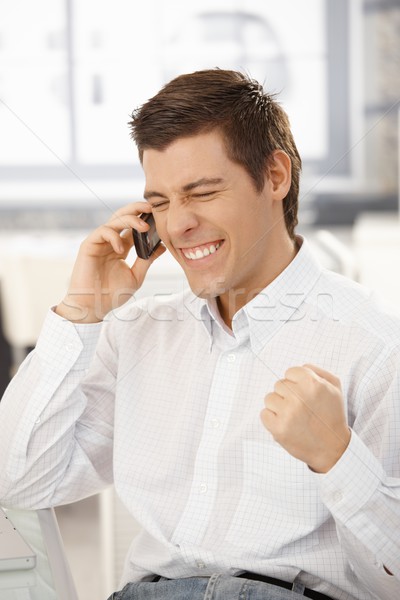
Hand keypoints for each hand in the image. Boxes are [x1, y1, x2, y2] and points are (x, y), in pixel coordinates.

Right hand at [55, 202, 164, 322]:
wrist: (93, 306)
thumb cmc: (112, 294)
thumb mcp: (136, 276)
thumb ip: (147, 260)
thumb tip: (162, 246)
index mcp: (121, 247)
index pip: (133, 226)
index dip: (145, 218)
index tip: (159, 215)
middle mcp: (110, 241)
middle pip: (123, 217)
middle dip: (137, 209)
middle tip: (151, 208)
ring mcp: (99, 242)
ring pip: (114, 220)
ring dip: (130, 220)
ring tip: (144, 227)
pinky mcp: (89, 245)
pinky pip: (102, 232)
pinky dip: (114, 236)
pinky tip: (121, 248)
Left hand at [260, 365, 350, 472]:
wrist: (333, 449)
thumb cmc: (333, 416)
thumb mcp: (334, 387)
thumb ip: (316, 371)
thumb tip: (299, 367)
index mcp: (312, 383)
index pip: (290, 372)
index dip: (297, 383)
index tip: (304, 395)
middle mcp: (299, 396)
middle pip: (278, 384)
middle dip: (288, 395)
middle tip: (301, 408)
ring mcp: (287, 413)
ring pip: (269, 398)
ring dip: (279, 407)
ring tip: (293, 417)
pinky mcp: (278, 429)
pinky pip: (264, 414)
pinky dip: (272, 419)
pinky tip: (286, 425)